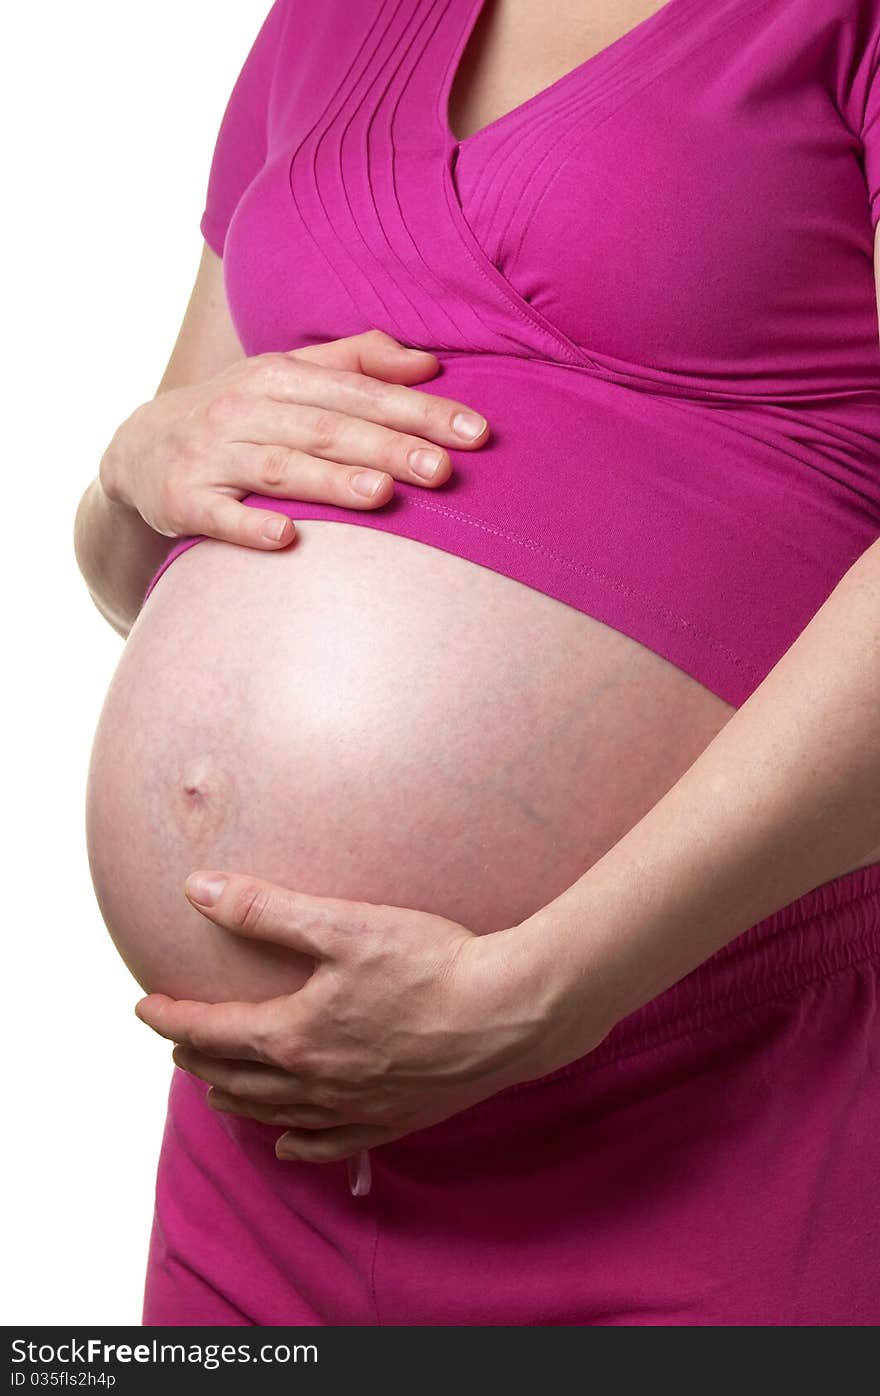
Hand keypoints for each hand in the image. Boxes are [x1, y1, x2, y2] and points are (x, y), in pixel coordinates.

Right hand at [99, 328, 488, 551]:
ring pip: (280, 467)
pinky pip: (218, 515)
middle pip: (328, 428)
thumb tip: (428, 363)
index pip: (362, 392)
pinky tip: (287, 539)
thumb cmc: (236, 413)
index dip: (419, 410)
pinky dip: (250, 526)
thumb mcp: (286, 376)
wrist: (135, 448)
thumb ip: (357, 363)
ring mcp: (213, 457)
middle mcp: (247, 409)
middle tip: (444, 470)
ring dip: (331, 481)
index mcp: (280, 377)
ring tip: (382, 494)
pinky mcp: (182, 500)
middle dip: (388, 447)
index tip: (475, 432)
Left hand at [134, 871, 577, 1161]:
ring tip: (215, 1089)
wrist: (510, 1013)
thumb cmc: (430, 964)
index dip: (171, 1019)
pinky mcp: (394, 1119)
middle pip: (235, 1076)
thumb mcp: (342, 925)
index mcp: (294, 1035)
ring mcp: (355, 1108)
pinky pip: (330, 1142)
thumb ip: (263, 910)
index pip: (211, 1031)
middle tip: (178, 1040)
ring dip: (235, 1097)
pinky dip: (299, 1142)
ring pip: (274, 1111)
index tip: (145, 1007)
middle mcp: (315, 1082)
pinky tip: (288, 1142)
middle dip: (198, 1057)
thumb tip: (196, 890)